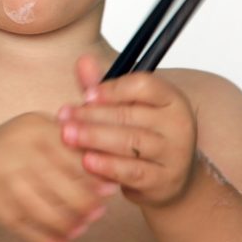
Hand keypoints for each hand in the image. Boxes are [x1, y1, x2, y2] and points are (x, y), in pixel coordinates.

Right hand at [0, 112, 114, 241]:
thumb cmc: (15, 147)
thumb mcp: (36, 130)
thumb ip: (68, 140)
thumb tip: (109, 165)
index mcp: (33, 128)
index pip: (71, 153)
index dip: (93, 174)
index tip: (110, 189)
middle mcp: (15, 151)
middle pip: (60, 184)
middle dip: (85, 203)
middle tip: (98, 213)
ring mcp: (3, 180)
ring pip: (45, 210)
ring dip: (69, 225)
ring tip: (82, 229)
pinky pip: (26, 229)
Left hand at [58, 55, 197, 207]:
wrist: (168, 178)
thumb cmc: (142, 133)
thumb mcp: (125, 106)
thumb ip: (102, 86)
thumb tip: (83, 61)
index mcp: (170, 99)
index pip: (145, 85)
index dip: (113, 89)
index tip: (86, 94)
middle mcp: (178, 124)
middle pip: (131, 114)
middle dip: (92, 115)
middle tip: (63, 117)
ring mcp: (174, 154)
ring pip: (131, 142)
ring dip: (95, 138)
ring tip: (68, 136)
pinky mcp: (164, 180)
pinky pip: (133, 172)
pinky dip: (108, 166)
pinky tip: (87, 161)